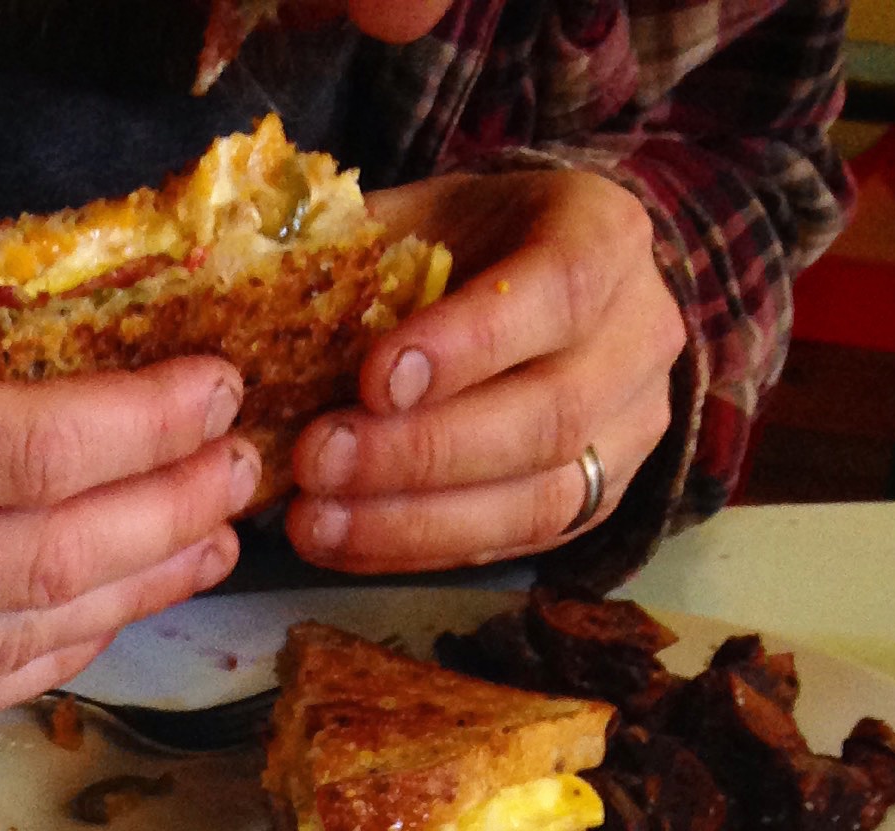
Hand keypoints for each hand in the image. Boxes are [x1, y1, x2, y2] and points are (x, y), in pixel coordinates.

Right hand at [0, 238, 260, 725]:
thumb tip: (110, 319)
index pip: (42, 455)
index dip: (154, 428)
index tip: (218, 392)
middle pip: (54, 560)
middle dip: (171, 514)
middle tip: (240, 471)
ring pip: (30, 641)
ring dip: (137, 592)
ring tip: (205, 540)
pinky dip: (60, 647)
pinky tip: (115, 598)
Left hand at [283, 169, 684, 570]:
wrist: (540, 285)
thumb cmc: (468, 245)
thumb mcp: (423, 217)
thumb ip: (360, 250)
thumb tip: (254, 291)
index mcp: (606, 234)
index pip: (561, 290)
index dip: (469, 342)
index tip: (374, 377)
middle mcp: (641, 335)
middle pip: (546, 415)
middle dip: (420, 452)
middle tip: (316, 460)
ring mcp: (630, 431)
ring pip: (537, 500)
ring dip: (414, 521)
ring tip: (314, 521)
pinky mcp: (596, 502)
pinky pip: (512, 544)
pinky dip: (420, 550)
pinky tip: (344, 542)